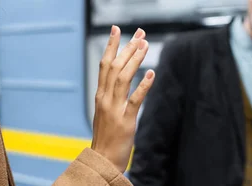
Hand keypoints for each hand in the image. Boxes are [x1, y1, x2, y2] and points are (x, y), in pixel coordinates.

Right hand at [91, 26, 154, 171]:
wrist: (102, 160)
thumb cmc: (106, 136)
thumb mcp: (105, 112)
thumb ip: (111, 95)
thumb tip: (119, 80)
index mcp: (100, 96)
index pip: (105, 65)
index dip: (111, 46)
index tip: (117, 30)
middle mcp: (105, 99)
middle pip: (114, 67)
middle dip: (127, 48)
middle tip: (139, 33)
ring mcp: (114, 109)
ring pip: (123, 78)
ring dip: (135, 60)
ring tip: (145, 45)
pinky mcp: (125, 121)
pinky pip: (134, 100)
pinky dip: (143, 85)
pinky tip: (151, 73)